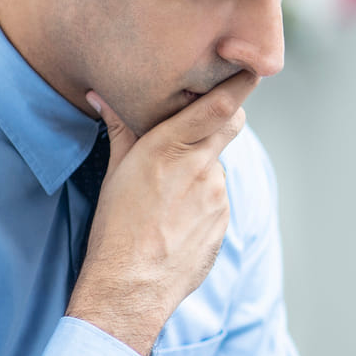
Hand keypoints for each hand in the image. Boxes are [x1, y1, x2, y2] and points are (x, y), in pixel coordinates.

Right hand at [66, 73, 257, 355]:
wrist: (131, 289)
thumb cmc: (115, 229)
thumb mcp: (115, 172)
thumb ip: (120, 129)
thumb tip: (104, 94)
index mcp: (172, 149)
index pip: (222, 105)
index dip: (241, 82)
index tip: (250, 66)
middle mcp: (202, 168)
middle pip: (231, 125)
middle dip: (222, 117)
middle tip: (201, 120)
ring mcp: (218, 197)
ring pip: (217, 165)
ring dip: (201, 167)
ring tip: (169, 192)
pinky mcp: (224, 223)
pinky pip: (216, 199)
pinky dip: (202, 200)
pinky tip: (176, 219)